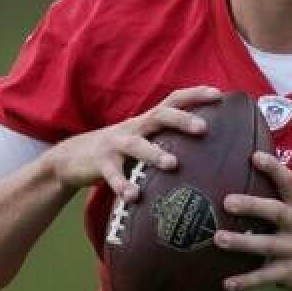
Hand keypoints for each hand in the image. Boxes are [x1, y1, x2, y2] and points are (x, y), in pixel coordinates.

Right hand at [44, 86, 221, 199]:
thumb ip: (167, 138)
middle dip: (182, 120)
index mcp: (147, 121)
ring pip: (136, 145)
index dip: (195, 95)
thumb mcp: (143, 138)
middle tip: (204, 128)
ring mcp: (116, 144)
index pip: (174, 100)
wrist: (72, 157)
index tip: (219, 94)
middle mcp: (134, 127)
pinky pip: (112, 174)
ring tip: (173, 165)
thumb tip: (211, 147)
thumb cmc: (121, 150)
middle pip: (159, 116)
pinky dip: (123, 185)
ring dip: (154, 154)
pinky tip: (134, 196)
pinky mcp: (100, 163)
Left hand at [215, 151, 291, 290]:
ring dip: (242, 242)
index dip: (273, 168)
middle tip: (227, 202)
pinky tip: (227, 283)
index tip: (255, 156)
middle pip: (276, 212)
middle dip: (252, 206)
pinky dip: (246, 281)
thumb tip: (244, 193)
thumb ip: (281, 207)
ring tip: (218, 238)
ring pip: (267, 245)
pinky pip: (266, 277)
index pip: (289, 183)